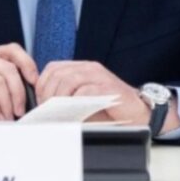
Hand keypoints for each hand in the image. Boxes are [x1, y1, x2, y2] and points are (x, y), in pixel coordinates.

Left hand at [36, 61, 179, 132]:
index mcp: (82, 68)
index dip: (42, 83)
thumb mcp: (83, 102)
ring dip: (58, 97)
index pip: (53, 68)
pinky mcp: (108, 87)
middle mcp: (90, 68)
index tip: (39, 100)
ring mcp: (99, 76)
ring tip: (56, 112)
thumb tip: (44, 109)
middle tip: (45, 109)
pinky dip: (75, 102)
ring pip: (69, 79)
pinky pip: (85, 91)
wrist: (141, 112)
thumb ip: (66, 99)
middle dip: (47, 92)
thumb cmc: (111, 109)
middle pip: (58, 73)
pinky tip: (72, 112)